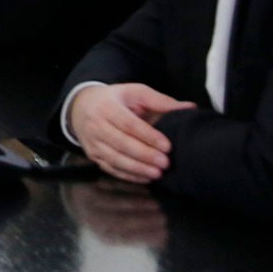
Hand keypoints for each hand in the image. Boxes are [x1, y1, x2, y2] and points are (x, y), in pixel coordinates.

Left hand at [63, 179, 168, 248]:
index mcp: (101, 234)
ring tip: (156, 204)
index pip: (124, 238)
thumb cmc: (108, 215)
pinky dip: (128, 187)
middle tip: (163, 217)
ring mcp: (87, 201)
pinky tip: (144, 189)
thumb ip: (137, 235)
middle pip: (118, 220)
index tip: (163, 233)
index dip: (144, 237)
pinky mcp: (88, 184)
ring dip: (137, 203)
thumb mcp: (118, 229)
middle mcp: (91, 219)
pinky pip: (110, 185)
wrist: (79, 195)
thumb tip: (163, 242)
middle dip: (143, 220)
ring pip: (114, 202)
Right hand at [67, 83, 196, 183]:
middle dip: (145, 155)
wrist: (82, 106)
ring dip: (137, 168)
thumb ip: (161, 101)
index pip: (129, 124)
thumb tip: (189, 108)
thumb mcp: (135, 93)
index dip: (148, 136)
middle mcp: (96, 125)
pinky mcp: (93, 156)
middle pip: (121, 143)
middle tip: (166, 163)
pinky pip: (111, 169)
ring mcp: (93, 142)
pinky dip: (128, 176)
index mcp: (108, 106)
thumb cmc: (116, 100)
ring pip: (115, 158)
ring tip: (158, 173)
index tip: (167, 146)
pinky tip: (145, 178)